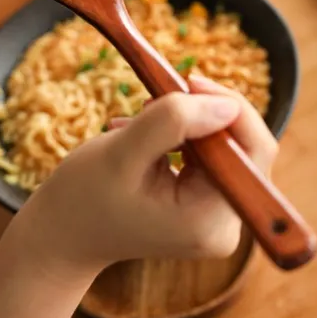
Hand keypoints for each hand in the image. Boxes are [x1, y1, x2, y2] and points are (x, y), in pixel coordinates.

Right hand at [0, 75, 277, 317]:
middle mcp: (223, 225)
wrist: (63, 235)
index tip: (188, 82)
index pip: (253, 151)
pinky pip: (207, 157)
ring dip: (185, 125)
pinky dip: (179, 138)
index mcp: (209, 220)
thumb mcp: (122, 152)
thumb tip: (226, 105)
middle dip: (201, 115)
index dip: (230, 107)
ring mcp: (214, 218)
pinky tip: (143, 136)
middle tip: (157, 98)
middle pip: (241, 147)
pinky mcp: (202, 207)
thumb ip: (172, 122)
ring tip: (141, 121)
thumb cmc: (83, 198)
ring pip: (223, 147)